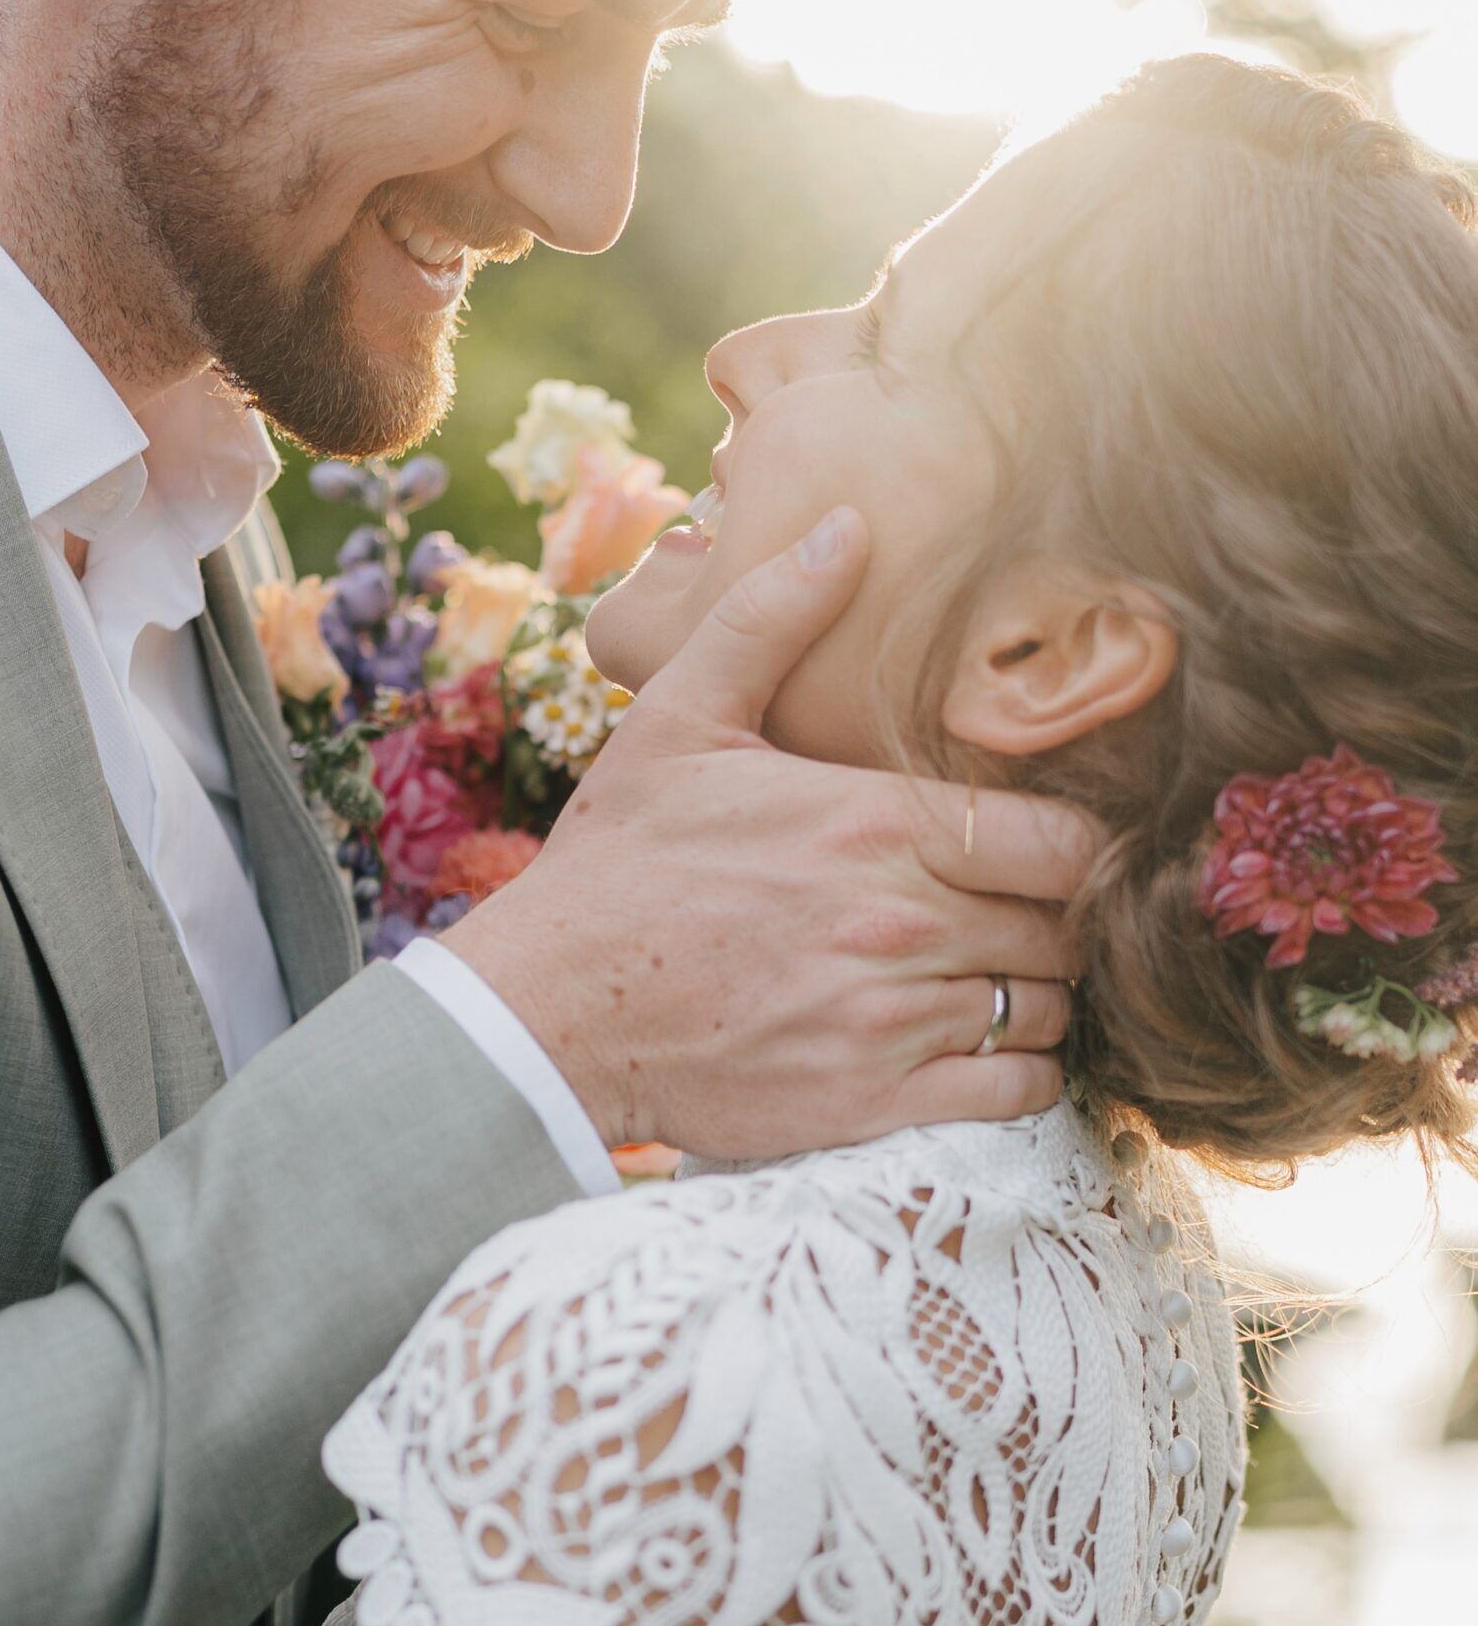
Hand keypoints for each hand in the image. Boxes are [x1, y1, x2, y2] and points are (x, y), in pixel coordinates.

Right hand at [446, 508, 1092, 1157]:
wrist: (548, 1008)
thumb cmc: (620, 859)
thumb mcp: (680, 715)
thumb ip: (772, 617)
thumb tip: (847, 524)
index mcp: (875, 823)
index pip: (1064, 842)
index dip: (1076, 845)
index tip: (1047, 846)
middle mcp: (900, 923)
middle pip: (1065, 929)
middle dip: (1056, 919)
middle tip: (1023, 910)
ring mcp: (891, 1020)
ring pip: (1047, 1011)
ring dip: (1038, 994)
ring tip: (996, 974)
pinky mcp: (873, 1101)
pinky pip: (1013, 1095)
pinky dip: (1020, 1074)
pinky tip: (982, 1046)